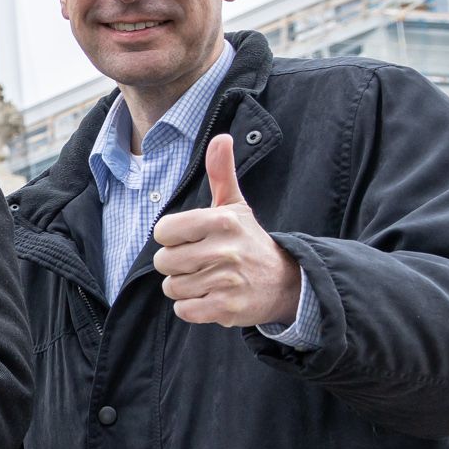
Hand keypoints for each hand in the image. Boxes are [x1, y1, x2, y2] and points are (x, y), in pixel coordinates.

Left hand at [150, 134, 301, 327]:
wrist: (284, 282)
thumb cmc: (249, 241)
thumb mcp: (236, 206)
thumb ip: (221, 173)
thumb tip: (221, 137)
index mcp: (222, 221)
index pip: (163, 231)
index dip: (171, 237)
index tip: (190, 239)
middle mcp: (224, 250)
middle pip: (164, 262)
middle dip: (177, 265)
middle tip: (201, 262)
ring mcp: (226, 281)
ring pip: (172, 288)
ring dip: (185, 287)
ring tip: (209, 279)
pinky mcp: (227, 308)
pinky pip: (184, 310)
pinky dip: (192, 308)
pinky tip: (211, 297)